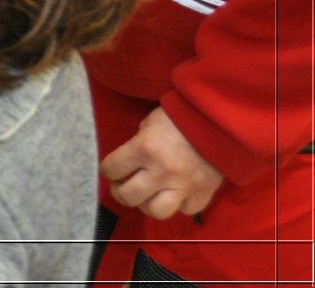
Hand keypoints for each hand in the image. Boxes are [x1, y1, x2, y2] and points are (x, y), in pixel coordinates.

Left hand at [101, 108, 225, 219]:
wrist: (220, 121)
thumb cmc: (180, 117)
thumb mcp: (150, 123)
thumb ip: (138, 143)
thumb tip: (131, 161)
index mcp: (144, 148)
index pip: (112, 169)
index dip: (108, 169)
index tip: (112, 169)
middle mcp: (161, 171)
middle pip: (129, 196)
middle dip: (120, 192)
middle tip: (123, 186)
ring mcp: (183, 186)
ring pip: (156, 211)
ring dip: (147, 204)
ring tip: (148, 194)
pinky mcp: (203, 194)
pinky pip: (185, 210)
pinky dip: (179, 204)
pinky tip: (177, 193)